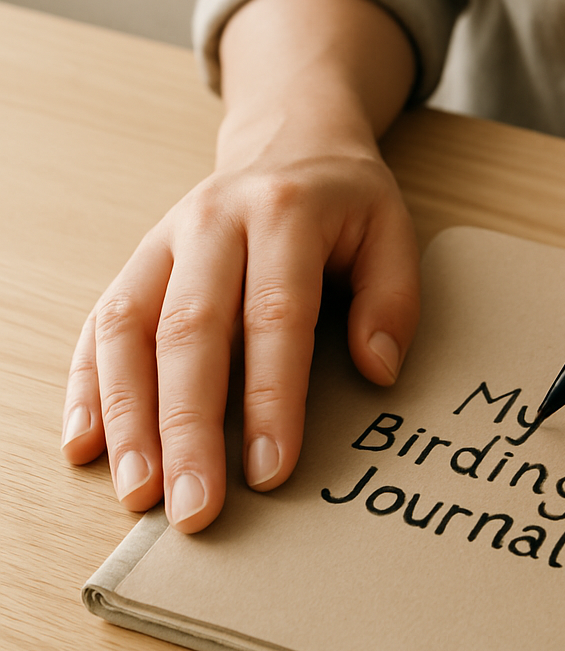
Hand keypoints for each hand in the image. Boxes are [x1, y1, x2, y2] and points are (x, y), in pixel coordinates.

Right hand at [60, 0, 418, 530]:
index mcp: (283, 212)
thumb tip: (377, 371)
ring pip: (128, 329)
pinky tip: (86, 444)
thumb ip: (392, 298)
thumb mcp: (392, 230)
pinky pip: (99, 322)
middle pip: (189, 331)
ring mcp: (164, 241)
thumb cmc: (346, 200)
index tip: (270, 470)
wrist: (290, 141)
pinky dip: (87, 385)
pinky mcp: (138, 261)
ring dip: (127, 417)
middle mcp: (212, 222)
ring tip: (137, 493)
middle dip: (187, 427)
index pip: (274, 315)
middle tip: (192, 509)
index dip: (270, 396)